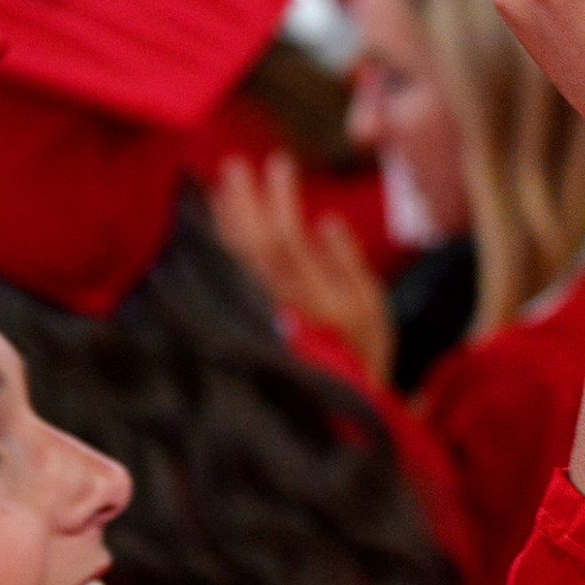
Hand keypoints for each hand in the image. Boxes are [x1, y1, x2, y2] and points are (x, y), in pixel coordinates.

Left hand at [211, 153, 395, 386]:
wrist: (332, 420)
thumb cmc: (362, 360)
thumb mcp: (372, 312)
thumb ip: (348, 265)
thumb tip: (324, 221)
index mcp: (312, 300)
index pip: (284, 237)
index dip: (278, 198)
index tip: (279, 163)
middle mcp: (276, 308)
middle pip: (246, 245)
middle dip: (241, 200)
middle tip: (235, 164)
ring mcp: (255, 320)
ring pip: (229, 261)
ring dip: (223, 221)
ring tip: (218, 188)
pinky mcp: (242, 328)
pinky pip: (221, 280)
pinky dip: (215, 251)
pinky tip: (211, 230)